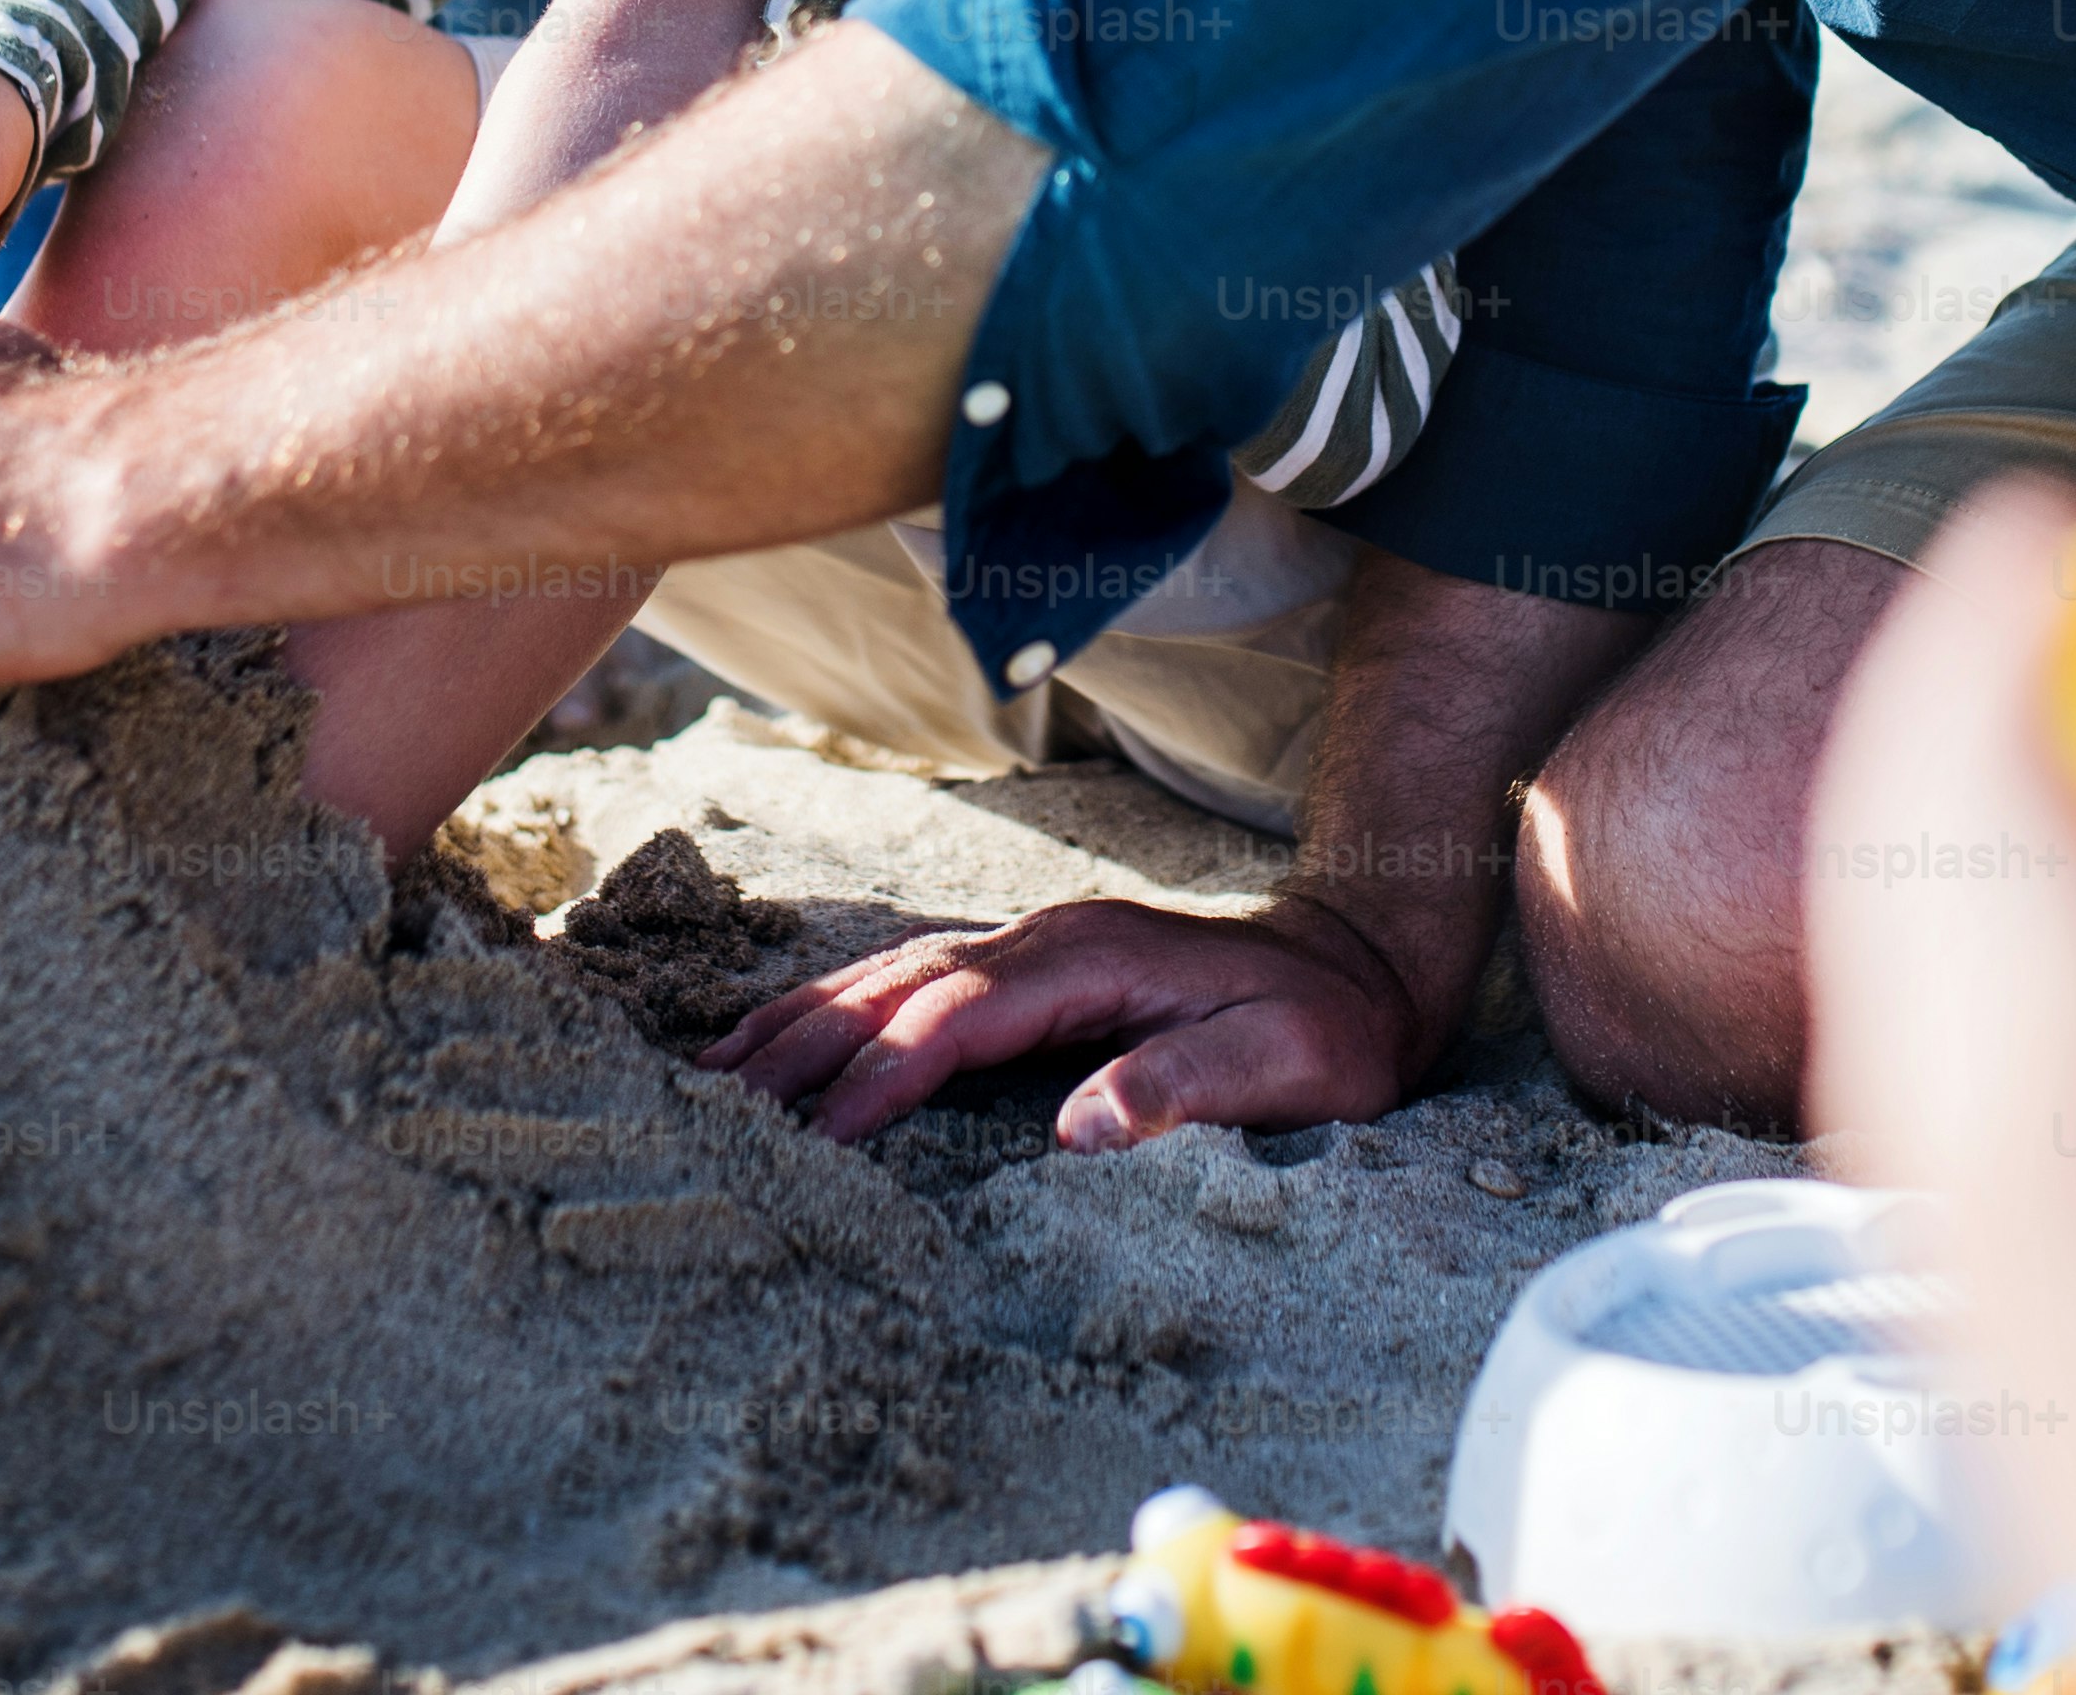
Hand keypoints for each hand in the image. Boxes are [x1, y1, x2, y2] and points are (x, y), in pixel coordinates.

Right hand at [699, 894, 1422, 1149]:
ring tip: (719, 1070)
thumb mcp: (1284, 1066)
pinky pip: (915, 980)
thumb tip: (1079, 1127)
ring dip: (807, 1018)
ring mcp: (1034, 945)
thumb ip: (1185, 1087)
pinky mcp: (1030, 968)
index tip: (820, 1137)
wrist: (1358, 967)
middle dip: (808, 1040)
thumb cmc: (1326, 1032)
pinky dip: (845, 1007)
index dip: (886, 1073)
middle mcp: (1047, 939)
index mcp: (1094, 961)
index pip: (961, 1016)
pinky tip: (797, 1036)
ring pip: (894, 972)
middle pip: (901, 982)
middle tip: (717, 1103)